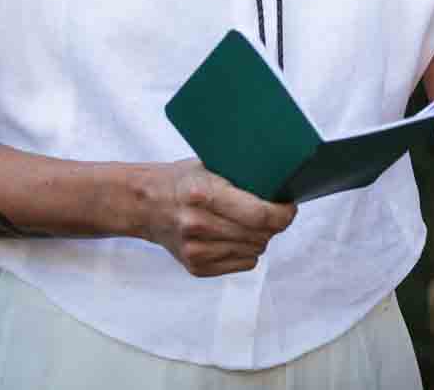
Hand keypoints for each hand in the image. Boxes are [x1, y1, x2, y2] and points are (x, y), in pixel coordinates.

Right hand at [140, 160, 295, 277]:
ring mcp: (196, 249)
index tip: (289, 206)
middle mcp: (198, 224)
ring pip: (254, 251)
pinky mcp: (196, 267)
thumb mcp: (210, 166)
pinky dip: (246, 250)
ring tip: (248, 221)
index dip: (283, 213)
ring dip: (260, 237)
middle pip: (260, 235)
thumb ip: (241, 178)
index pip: (260, 215)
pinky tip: (234, 235)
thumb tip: (283, 185)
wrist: (145, 205)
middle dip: (274, 224)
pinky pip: (243, 263)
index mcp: (204, 194)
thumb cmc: (183, 181)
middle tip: (273, 211)